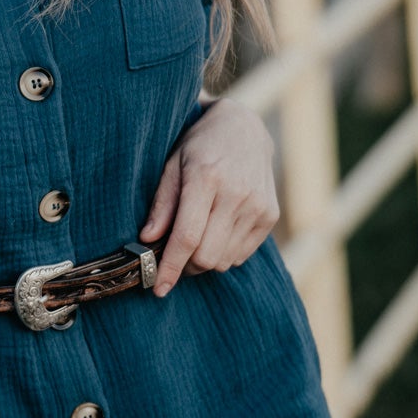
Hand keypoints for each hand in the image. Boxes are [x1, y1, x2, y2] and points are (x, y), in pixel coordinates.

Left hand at [138, 99, 279, 297]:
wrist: (244, 129)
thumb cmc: (199, 146)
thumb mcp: (172, 164)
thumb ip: (162, 203)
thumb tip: (147, 240)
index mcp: (206, 178)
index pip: (187, 237)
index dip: (170, 267)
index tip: (158, 288)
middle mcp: (237, 194)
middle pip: (206, 256)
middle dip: (185, 266)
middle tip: (172, 257)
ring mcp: (258, 206)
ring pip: (224, 260)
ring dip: (203, 261)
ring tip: (194, 241)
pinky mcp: (270, 216)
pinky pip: (241, 255)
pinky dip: (223, 254)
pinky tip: (215, 233)